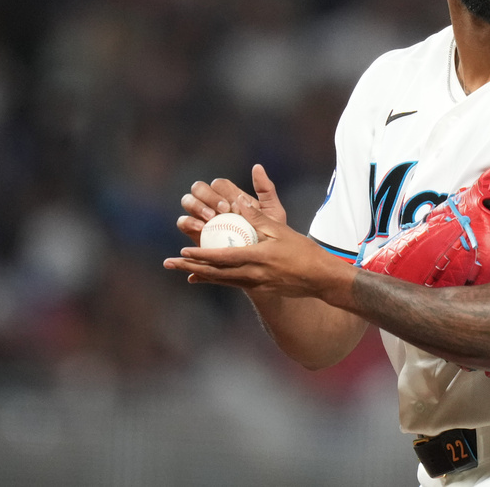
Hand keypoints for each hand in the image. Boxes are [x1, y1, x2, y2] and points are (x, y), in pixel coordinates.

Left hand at [165, 203, 353, 299]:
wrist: (320, 278)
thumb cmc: (303, 252)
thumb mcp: (280, 230)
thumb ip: (257, 218)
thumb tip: (236, 202)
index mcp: (256, 258)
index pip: (222, 257)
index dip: (201, 255)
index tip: (183, 251)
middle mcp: (252, 274)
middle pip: (215, 273)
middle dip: (191, 267)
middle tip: (169, 264)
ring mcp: (255, 283)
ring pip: (221, 280)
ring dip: (200, 274)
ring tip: (183, 271)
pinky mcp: (259, 287)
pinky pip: (232, 283)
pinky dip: (216, 280)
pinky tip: (205, 278)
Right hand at [176, 164, 286, 244]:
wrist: (259, 260)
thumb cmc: (269, 235)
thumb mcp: (272, 212)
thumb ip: (266, 190)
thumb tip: (257, 166)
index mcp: (230, 195)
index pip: (219, 184)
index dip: (223, 192)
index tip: (233, 207)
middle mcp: (212, 202)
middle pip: (199, 188)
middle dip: (208, 196)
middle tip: (221, 211)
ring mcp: (201, 216)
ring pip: (188, 201)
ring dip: (196, 206)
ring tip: (210, 219)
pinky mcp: (194, 232)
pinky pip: (183, 222)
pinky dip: (189, 223)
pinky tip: (200, 229)